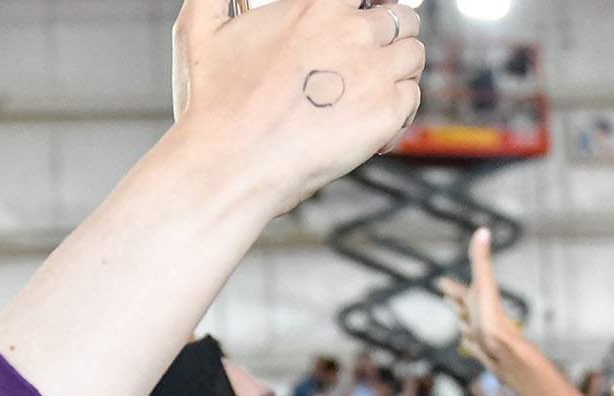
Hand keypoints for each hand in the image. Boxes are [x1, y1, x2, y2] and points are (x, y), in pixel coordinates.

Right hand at [172, 0, 423, 212]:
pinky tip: (373, 121)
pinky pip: (412, 98)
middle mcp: (353, 33)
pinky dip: (400, 109)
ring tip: (372, 90)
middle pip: (400, 17)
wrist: (231, 162)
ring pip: (414, 55)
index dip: (366, 7)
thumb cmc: (213, 104)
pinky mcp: (385, 114)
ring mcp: (374, 73)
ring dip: (398, 69)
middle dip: (388, 35)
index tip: (361, 20)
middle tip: (369, 59)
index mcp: (318, 5)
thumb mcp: (199, 30)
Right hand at [440, 227, 524, 374]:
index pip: (460, 290)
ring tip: (455, 311)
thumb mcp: (483, 287)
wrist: (505, 354)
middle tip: (445, 291)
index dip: (450, 286)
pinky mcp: (481, 349)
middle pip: (464, 303)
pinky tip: (467, 342)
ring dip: (460, 315)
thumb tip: (483, 231)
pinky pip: (470, 343)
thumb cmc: (494, 323)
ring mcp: (480, 332)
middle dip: (454, 296)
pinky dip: (467, 340)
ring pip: (467, 322)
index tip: (441, 281)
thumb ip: (481, 261)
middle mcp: (480, 314)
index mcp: (478, 299)